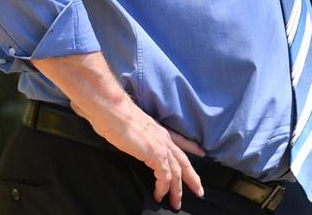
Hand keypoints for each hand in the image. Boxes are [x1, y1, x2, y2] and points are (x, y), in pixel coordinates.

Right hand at [34, 52, 205, 209]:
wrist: (109, 108)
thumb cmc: (111, 112)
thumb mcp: (126, 123)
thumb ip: (128, 130)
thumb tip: (119, 133)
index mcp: (158, 129)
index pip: (180, 139)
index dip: (191, 147)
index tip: (201, 153)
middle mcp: (163, 137)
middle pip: (184, 160)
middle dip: (192, 177)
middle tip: (199, 190)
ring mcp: (160, 145)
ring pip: (177, 171)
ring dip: (177, 190)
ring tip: (176, 203)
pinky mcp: (154, 153)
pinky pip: (164, 176)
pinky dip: (163, 187)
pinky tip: (159, 195)